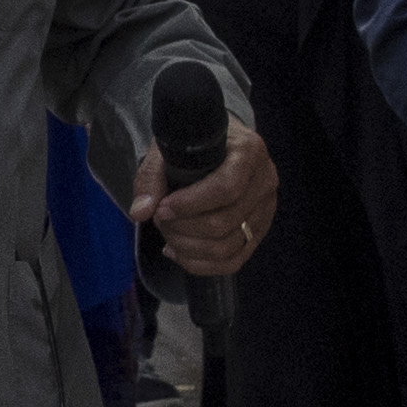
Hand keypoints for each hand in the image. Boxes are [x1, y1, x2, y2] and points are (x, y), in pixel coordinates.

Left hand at [129, 124, 275, 275]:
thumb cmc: (196, 142)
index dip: (190, 205)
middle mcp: (264, 180)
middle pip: (224, 223)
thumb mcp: (170, 146)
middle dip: (182, 228)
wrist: (222, 143)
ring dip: (187, 248)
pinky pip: (232, 261)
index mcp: (249, 151)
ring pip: (227, 247)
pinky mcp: (259, 231)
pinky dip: (200, 264)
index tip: (162, 208)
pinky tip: (177, 251)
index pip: (225, 189)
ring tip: (167, 233)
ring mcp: (265, 209)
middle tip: (159, 218)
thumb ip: (152, 176)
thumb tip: (141, 212)